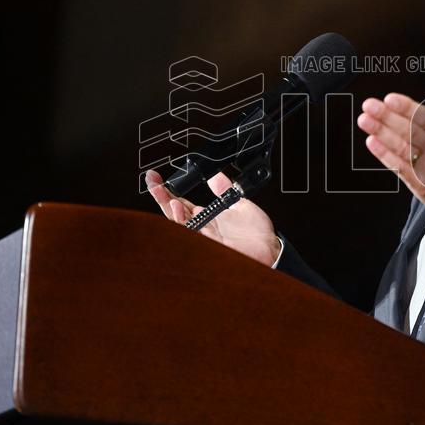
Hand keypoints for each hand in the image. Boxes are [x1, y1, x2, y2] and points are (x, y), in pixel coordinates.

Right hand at [145, 169, 281, 266]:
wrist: (272, 249)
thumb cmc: (257, 234)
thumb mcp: (240, 203)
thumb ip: (225, 189)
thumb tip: (215, 175)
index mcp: (207, 217)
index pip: (180, 202)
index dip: (167, 190)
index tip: (156, 178)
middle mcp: (202, 227)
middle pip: (174, 211)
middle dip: (161, 196)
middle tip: (152, 181)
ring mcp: (205, 237)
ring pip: (180, 225)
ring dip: (171, 210)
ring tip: (167, 197)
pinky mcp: (212, 245)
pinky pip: (192, 235)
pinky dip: (183, 223)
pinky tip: (179, 210)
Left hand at [356, 75, 424, 237]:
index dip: (408, 109)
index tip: (389, 99)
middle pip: (411, 133)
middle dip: (387, 118)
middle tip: (369, 105)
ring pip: (402, 149)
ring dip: (381, 133)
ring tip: (364, 120)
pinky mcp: (422, 187)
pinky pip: (400, 168)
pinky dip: (384, 155)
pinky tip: (371, 142)